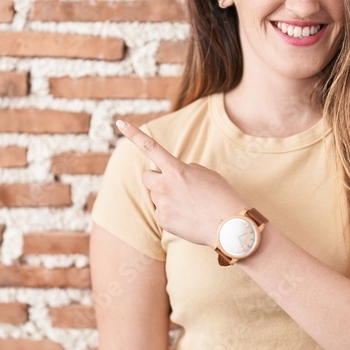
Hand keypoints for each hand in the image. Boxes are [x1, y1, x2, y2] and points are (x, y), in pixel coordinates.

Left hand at [116, 119, 247, 246]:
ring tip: (190, 205)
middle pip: (147, 177)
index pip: (150, 148)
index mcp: (177, 169)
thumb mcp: (205, 174)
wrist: (229, 226)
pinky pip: (162, 213)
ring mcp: (162, 204)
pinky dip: (172, 214)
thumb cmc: (221, 196)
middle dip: (156, 179)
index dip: (134, 134)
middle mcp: (165, 185)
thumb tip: (170, 177)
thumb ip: (184, 170)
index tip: (119, 123)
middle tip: (175, 187)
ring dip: (167, 198)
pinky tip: (188, 217)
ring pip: (157, 197)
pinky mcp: (163, 221)